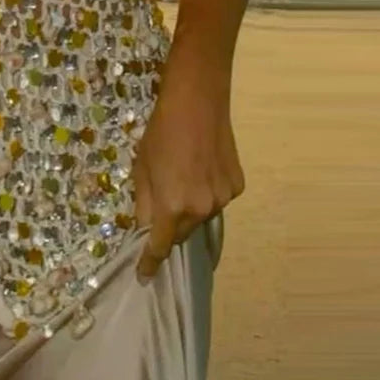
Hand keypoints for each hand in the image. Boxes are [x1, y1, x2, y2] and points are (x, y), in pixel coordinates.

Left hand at [133, 69, 244, 282]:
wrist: (197, 102)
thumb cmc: (161, 132)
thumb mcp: (142, 167)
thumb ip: (143, 202)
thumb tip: (145, 227)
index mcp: (172, 207)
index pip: (160, 247)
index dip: (150, 263)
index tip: (144, 277)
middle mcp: (200, 210)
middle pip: (181, 233)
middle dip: (169, 228)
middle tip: (162, 205)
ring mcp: (223, 199)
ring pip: (200, 217)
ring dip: (189, 209)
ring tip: (184, 178)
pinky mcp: (237, 186)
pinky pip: (217, 199)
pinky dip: (207, 193)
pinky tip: (203, 169)